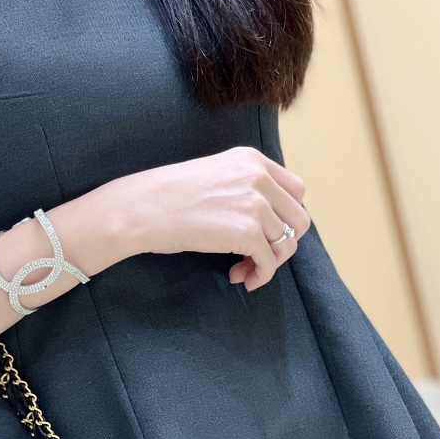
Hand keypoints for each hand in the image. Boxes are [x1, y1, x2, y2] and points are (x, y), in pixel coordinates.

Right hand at [113, 146, 310, 290]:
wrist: (140, 209)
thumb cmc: (165, 198)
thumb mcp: (213, 176)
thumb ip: (243, 188)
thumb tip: (266, 222)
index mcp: (252, 160)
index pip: (295, 190)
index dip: (285, 217)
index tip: (267, 233)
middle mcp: (259, 177)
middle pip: (298, 218)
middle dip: (283, 243)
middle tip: (258, 256)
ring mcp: (255, 204)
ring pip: (286, 243)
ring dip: (268, 263)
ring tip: (244, 271)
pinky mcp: (247, 231)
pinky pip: (269, 262)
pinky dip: (261, 275)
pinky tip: (242, 278)